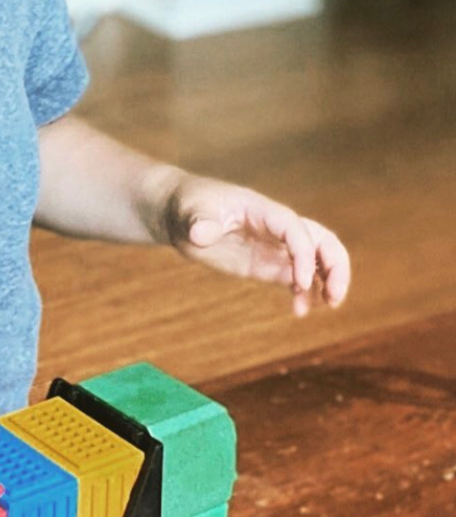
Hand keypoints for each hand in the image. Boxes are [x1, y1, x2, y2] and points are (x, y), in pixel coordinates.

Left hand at [160, 173, 350, 316]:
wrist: (181, 215)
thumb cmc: (187, 205)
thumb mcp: (189, 211)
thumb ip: (199, 221)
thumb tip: (201, 234)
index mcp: (261, 210)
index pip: (294, 228)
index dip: (303, 253)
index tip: (300, 282)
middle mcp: (275, 228)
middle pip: (320, 239)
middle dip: (335, 265)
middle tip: (334, 296)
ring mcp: (273, 247)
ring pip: (316, 259)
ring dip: (328, 280)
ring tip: (326, 305)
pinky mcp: (266, 264)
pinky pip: (295, 278)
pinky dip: (304, 294)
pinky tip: (299, 310)